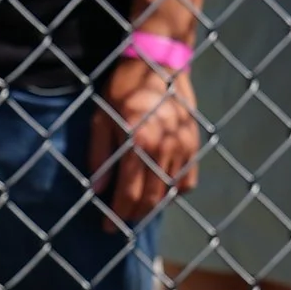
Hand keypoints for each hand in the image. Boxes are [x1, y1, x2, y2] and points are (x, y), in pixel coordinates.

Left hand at [90, 56, 199, 225]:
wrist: (160, 62)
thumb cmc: (124, 88)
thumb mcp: (102, 118)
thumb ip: (100, 155)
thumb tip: (97, 189)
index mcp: (138, 143)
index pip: (129, 193)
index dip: (118, 215)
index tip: (107, 227)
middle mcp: (164, 148)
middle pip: (151, 199)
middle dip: (134, 215)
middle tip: (120, 222)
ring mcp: (183, 147)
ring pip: (168, 192)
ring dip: (152, 205)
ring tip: (136, 208)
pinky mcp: (193, 144)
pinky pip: (187, 181)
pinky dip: (173, 191)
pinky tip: (158, 190)